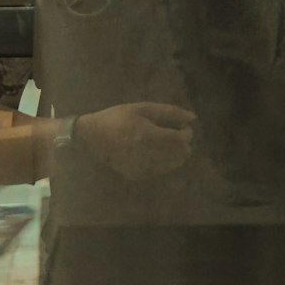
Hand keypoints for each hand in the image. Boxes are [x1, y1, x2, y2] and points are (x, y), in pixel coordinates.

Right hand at [74, 102, 196, 179]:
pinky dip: (164, 162)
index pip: (180, 140)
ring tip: (164, 143)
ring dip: (175, 154)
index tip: (183, 127)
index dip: (187, 133)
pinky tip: (153, 152)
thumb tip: (193, 118)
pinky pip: (161, 170)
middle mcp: (146, 153)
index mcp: (147, 134)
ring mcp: (141, 167)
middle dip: (183, 144)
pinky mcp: (137, 175)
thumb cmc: (118, 118)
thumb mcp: (142, 108)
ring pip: (173, 165)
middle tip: (174, 135)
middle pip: (180, 154)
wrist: (92, 137)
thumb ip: (169, 112)